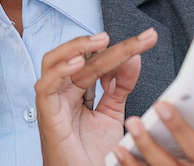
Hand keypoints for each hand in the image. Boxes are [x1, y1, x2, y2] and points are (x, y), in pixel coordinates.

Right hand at [36, 28, 157, 165]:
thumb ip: (120, 87)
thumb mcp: (112, 115)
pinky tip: (79, 62)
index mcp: (77, 91)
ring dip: (78, 47)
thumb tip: (133, 57)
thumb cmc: (92, 155)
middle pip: (81, 58)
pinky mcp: (47, 116)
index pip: (97, 61)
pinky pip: (45, 87)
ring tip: (102, 40)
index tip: (147, 40)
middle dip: (110, 45)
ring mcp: (53, 103)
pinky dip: (60, 71)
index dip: (122, 50)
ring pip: (54, 62)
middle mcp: (63, 92)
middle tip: (140, 39)